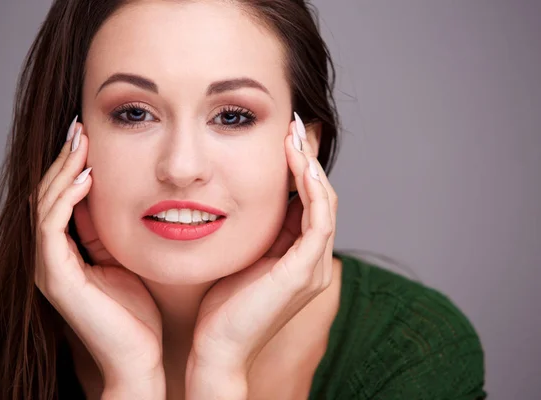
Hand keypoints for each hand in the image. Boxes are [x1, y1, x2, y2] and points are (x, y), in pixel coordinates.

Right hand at [33, 118, 164, 397]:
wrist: (140, 357)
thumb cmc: (139, 310)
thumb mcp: (126, 257)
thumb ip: (113, 229)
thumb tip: (118, 192)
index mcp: (67, 250)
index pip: (62, 196)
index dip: (73, 164)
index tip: (89, 134)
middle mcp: (51, 256)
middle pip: (48, 194)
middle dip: (64, 159)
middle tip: (80, 127)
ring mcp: (49, 267)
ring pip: (45, 205)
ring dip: (63, 170)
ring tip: (81, 142)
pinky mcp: (57, 279)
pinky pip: (52, 229)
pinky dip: (66, 200)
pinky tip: (86, 178)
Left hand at [186, 119, 337, 397]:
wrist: (215, 348)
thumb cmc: (220, 306)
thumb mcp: (239, 256)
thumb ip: (252, 230)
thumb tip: (240, 194)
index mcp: (298, 256)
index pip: (308, 201)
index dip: (301, 167)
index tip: (286, 135)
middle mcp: (313, 259)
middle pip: (322, 196)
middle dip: (310, 159)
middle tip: (296, 124)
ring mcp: (313, 266)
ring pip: (325, 203)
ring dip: (312, 166)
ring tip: (296, 134)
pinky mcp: (304, 271)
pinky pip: (318, 219)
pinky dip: (311, 188)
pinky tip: (298, 162)